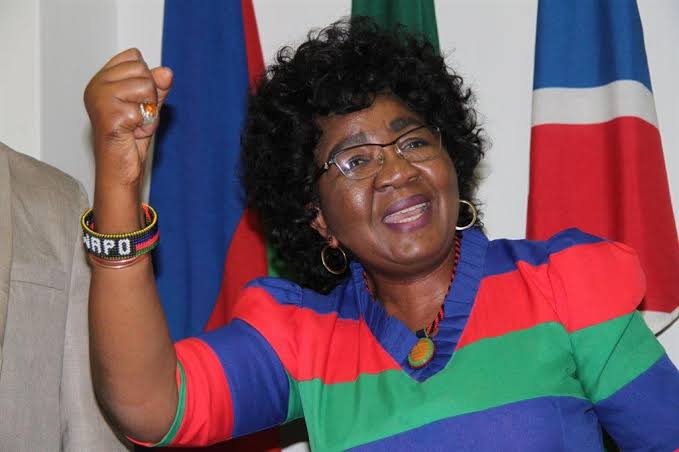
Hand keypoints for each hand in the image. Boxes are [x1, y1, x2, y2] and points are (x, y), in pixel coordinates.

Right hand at [84, 48, 172, 188]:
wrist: (121, 167)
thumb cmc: (131, 137)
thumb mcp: (148, 105)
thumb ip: (157, 86)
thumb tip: (166, 72)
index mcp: (101, 79)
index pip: (134, 56)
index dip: (146, 78)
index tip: (136, 101)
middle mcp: (96, 86)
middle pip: (141, 69)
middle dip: (149, 95)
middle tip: (137, 115)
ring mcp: (100, 100)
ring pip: (145, 86)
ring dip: (149, 110)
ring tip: (135, 124)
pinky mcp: (109, 116)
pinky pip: (144, 110)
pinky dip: (147, 125)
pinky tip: (133, 134)